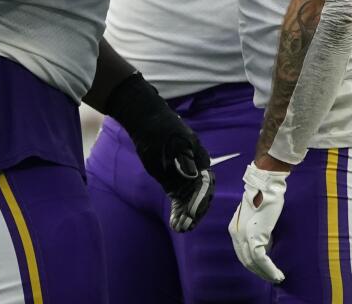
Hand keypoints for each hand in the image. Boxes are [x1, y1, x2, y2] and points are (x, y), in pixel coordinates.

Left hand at [131, 106, 214, 232]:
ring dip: (186, 215)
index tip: (193, 213)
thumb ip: (184, 158)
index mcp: (200, 159)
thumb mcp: (173, 141)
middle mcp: (195, 171)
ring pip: (190, 201)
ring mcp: (184, 177)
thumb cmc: (162, 129)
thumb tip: (194, 175)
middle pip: (200, 196)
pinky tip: (175, 223)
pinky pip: (179, 200)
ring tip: (180, 228)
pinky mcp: (172, 182)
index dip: (201, 200)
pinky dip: (178, 211)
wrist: (146, 123)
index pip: (205, 184)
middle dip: (194, 212)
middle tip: (185, 225)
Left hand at [229, 163, 288, 283]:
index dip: (252, 264)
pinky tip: (277, 274)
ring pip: (252, 262)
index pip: (241, 252)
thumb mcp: (257, 216)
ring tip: (276, 278)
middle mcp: (236, 233)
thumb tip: (265, 242)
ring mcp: (244, 235)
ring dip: (265, 273)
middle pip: (245, 260)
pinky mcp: (254, 236)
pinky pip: (261, 259)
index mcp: (234, 228)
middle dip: (258, 272)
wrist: (265, 185)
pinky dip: (269, 268)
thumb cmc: (264, 196)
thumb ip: (257, 229)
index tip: (263, 271)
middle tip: (271, 278)